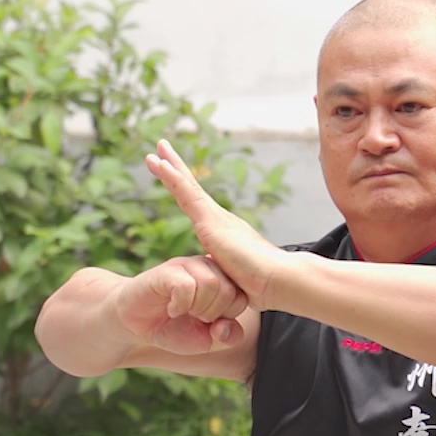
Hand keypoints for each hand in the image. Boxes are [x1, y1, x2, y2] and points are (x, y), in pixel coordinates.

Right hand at [110, 255, 248, 355]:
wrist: (135, 324)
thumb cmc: (172, 328)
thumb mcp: (205, 340)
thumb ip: (226, 337)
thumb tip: (226, 327)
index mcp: (221, 280)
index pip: (242, 296)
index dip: (227, 317)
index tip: (208, 323)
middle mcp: (207, 267)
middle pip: (228, 290)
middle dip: (212, 314)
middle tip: (194, 318)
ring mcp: (187, 266)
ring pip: (211, 284)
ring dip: (198, 308)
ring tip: (183, 312)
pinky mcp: (167, 270)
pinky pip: (187, 285)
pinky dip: (181, 304)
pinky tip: (172, 309)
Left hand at [146, 139, 286, 309]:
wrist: (278, 281)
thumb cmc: (262, 288)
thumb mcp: (235, 280)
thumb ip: (226, 276)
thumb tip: (224, 284)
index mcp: (224, 232)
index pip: (198, 205)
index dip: (184, 187)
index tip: (172, 173)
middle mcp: (221, 219)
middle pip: (192, 188)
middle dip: (176, 167)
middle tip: (161, 148)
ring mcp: (216, 218)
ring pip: (188, 185)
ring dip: (171, 165)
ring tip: (157, 147)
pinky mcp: (211, 221)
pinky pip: (187, 194)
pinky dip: (173, 177)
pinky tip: (161, 165)